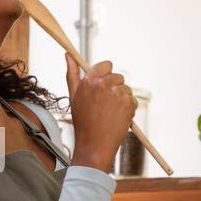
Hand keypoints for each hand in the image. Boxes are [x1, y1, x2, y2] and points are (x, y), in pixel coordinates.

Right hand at [66, 53, 136, 171]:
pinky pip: (132, 100)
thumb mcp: (73, 95)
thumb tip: (68, 55)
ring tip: (109, 113)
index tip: (102, 86)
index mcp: (90, 80)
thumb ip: (71, 73)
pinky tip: (116, 117)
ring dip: (120, 98)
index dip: (105, 75)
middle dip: (113, 88)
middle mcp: (105, 84)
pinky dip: (127, 108)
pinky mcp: (129, 104)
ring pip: (125, 88)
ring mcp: (118, 94)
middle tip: (103, 105)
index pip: (107, 65)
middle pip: (117, 76)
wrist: (94, 145)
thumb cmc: (82, 121)